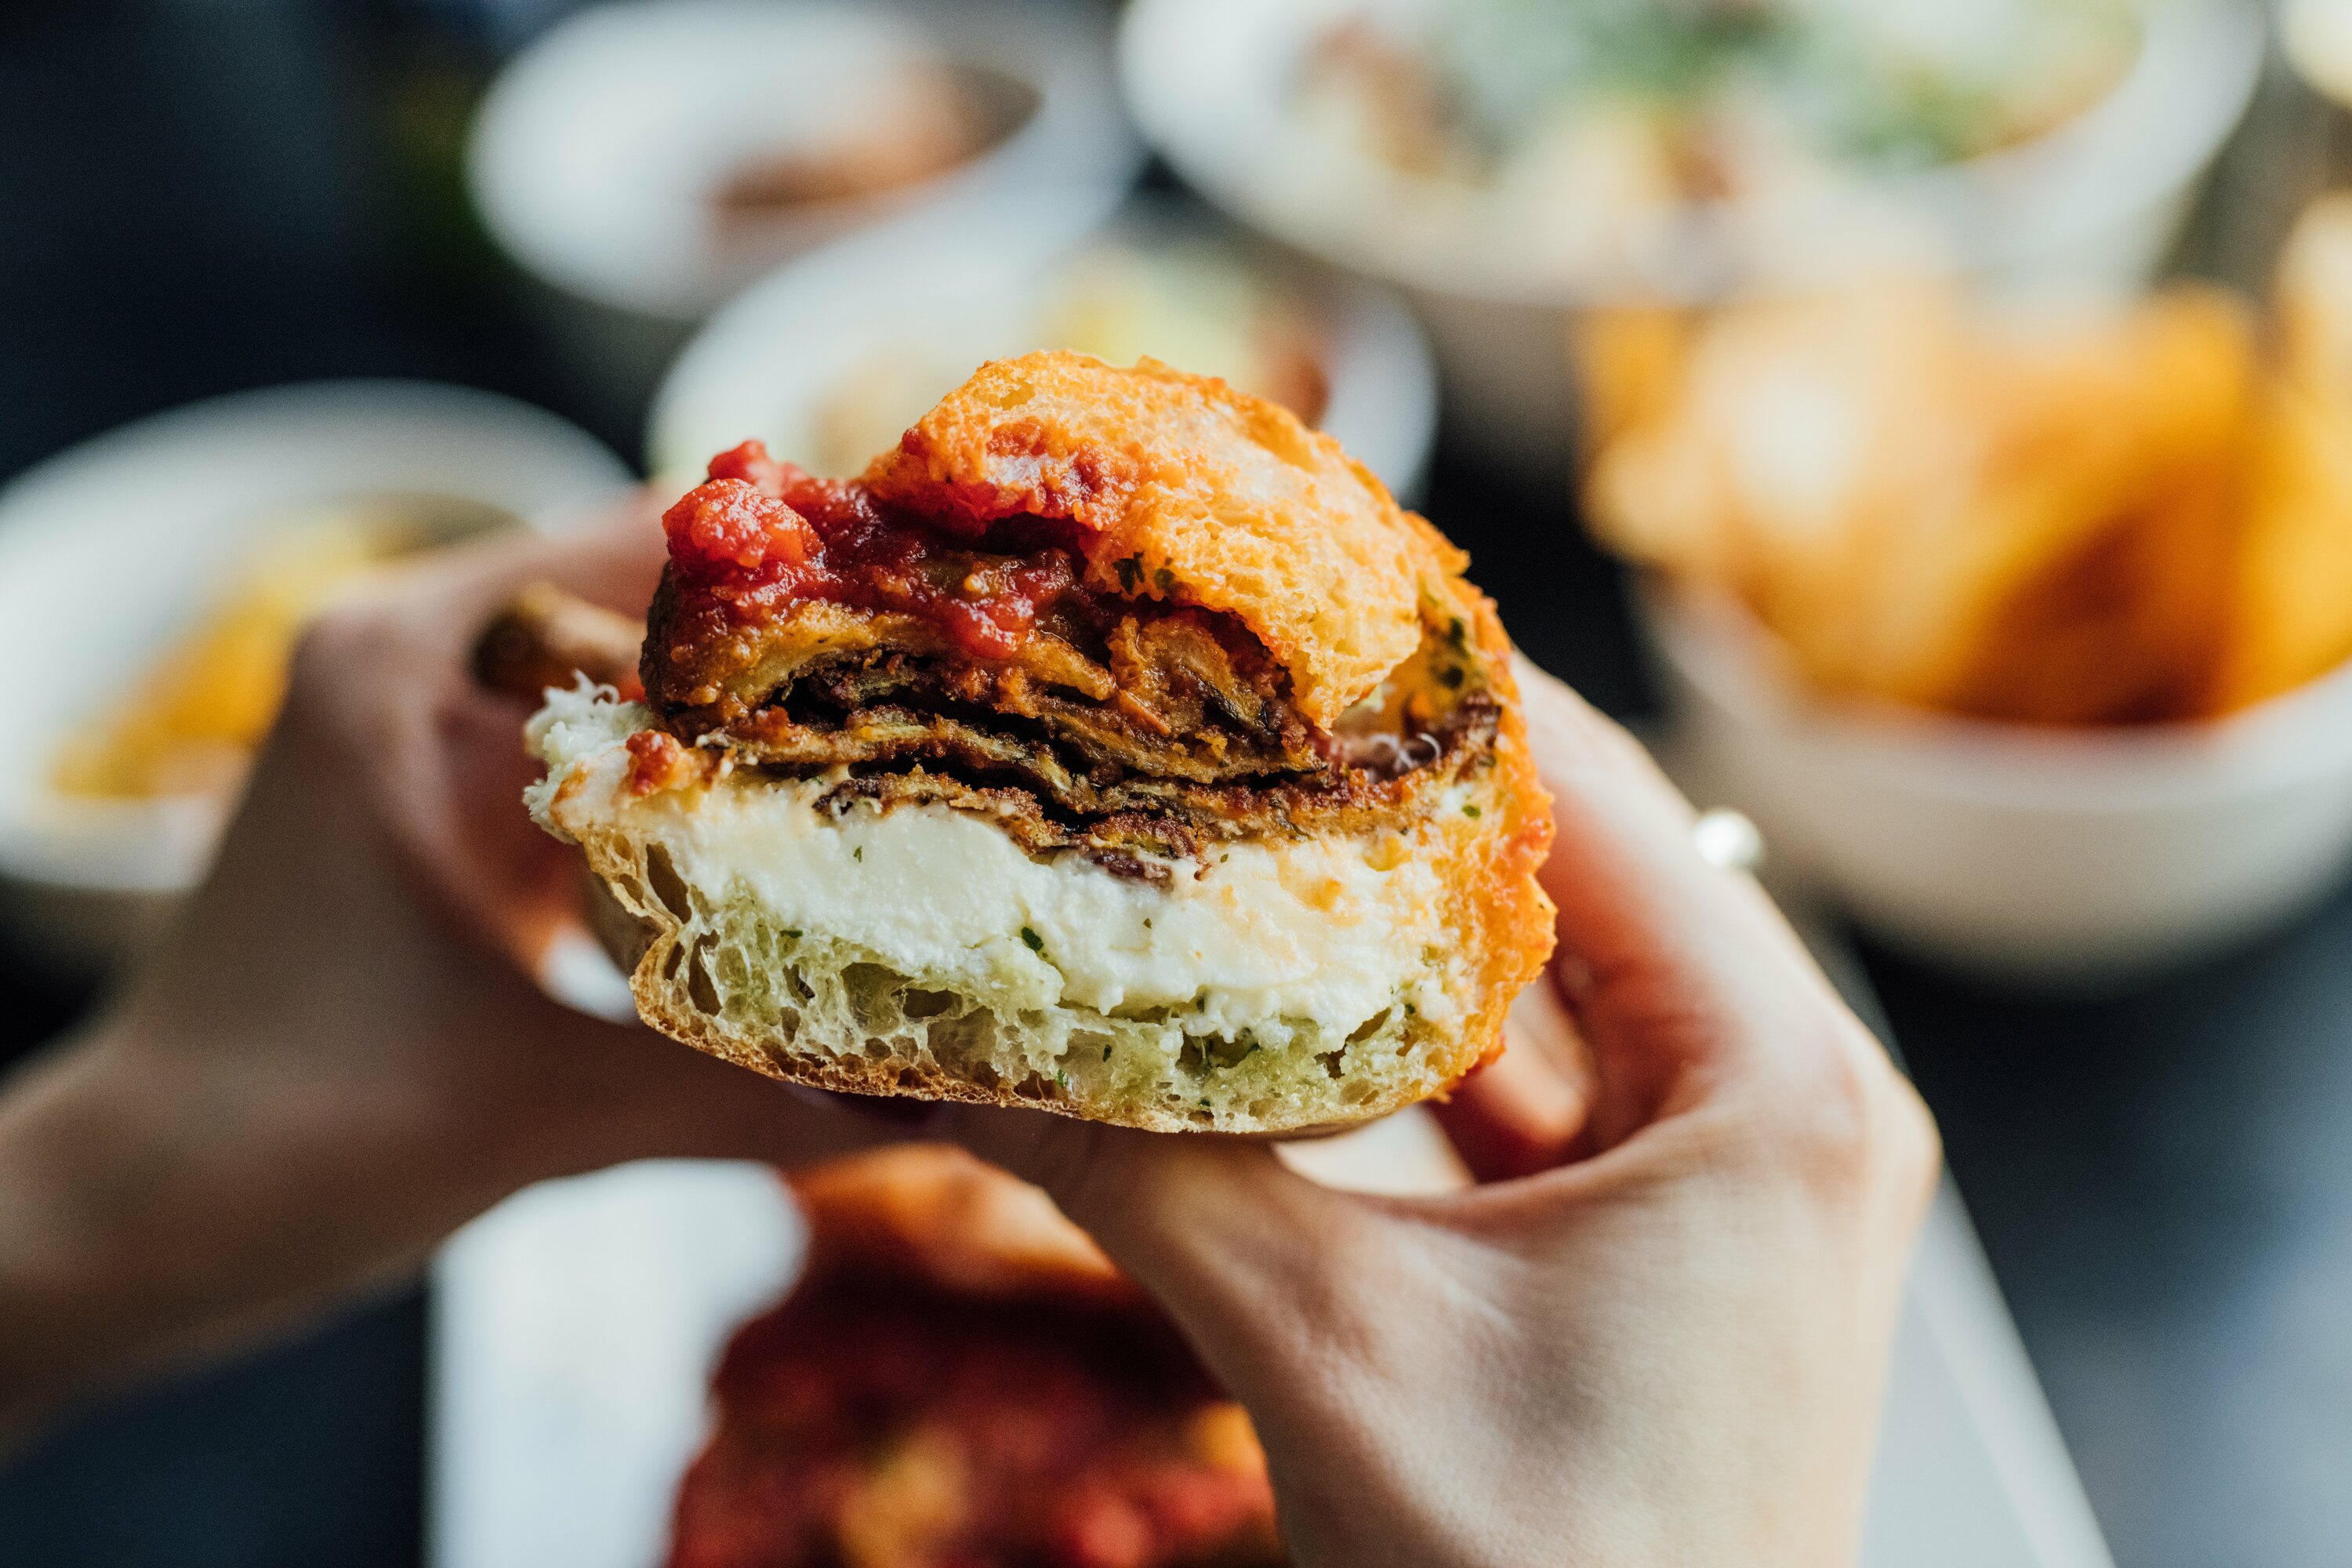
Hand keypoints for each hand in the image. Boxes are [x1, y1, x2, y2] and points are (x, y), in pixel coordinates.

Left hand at [0, 503, 888, 1448]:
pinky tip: (821, 859)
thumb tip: (956, 1097)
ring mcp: (435, 743)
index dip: (807, 568)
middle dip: (814, 659)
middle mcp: (421, 667)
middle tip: (979, 705)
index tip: (954, 610)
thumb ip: (749, 1101)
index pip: (646, 541)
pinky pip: (613, 779)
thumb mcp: (537, 1113)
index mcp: (410, 667)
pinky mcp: (455, 819)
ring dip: (766, 741)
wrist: (139, 1219)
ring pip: (644, 696)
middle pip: (660, 608)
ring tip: (933, 773)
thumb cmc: (282, 1137)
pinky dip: (706, 811)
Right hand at [937, 661, 1939, 1567]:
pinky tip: (1265, 1002)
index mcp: (1782, 1090)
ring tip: (1222, 821)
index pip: (1594, 800)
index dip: (1426, 685)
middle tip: (1216, 699)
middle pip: (1565, 877)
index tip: (1275, 595)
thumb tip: (947, 1045)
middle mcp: (1781, 1110)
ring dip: (1377, 926)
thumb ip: (1145, 1173)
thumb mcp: (1333, 1353)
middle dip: (1383, 796)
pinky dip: (1389, 1051)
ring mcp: (1718, 1183)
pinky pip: (1511, 1100)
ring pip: (1529, 990)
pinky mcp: (1644, 1250)